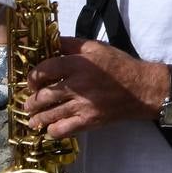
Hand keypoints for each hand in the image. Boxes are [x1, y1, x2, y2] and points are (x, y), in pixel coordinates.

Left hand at [27, 38, 164, 138]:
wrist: (141, 88)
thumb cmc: (119, 65)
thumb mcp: (96, 47)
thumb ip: (71, 44)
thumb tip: (48, 42)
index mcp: (79, 63)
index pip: (44, 70)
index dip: (32, 77)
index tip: (32, 81)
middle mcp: (78, 85)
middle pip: (43, 96)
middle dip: (31, 101)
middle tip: (30, 102)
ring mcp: (82, 105)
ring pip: (48, 115)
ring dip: (36, 117)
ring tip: (33, 117)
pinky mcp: (88, 121)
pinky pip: (61, 130)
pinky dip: (52, 130)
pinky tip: (51, 127)